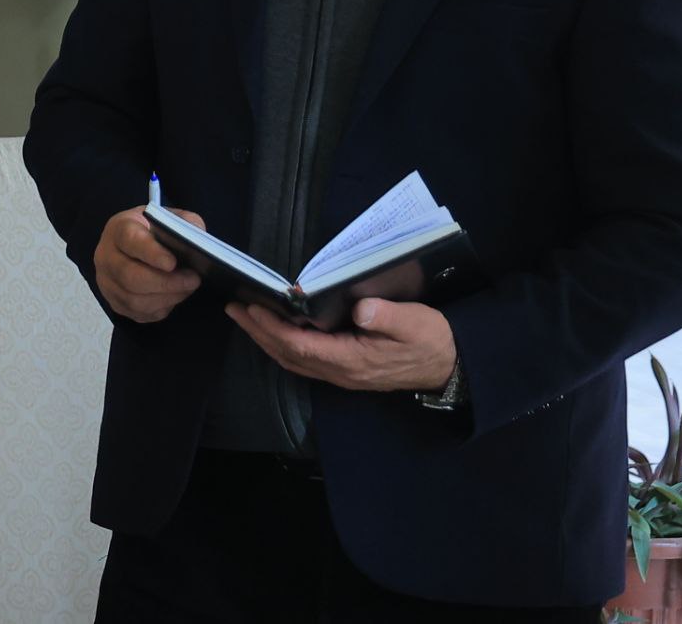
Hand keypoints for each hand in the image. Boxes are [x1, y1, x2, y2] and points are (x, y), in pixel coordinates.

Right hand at [94, 206, 203, 322]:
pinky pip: (139, 313)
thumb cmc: (152, 231)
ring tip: (188, 288)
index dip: (151, 253)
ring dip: (167, 297)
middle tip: (193, 280)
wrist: (132, 246)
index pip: (130, 241)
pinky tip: (175, 296)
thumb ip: (185, 223)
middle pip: (130, 277)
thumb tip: (200, 242)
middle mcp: (106, 256)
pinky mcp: (115, 303)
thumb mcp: (168, 217)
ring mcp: (107, 283)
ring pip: (134, 299)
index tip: (173, 263)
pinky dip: (161, 307)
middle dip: (166, 282)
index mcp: (118, 229)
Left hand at [225, 298, 457, 393]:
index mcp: (352, 360)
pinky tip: (274, 332)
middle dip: (258, 332)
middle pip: (288, 355)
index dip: (274, 328)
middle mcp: (340, 371)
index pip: (301, 346)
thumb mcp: (415, 323)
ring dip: (266, 339)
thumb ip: (387, 316)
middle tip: (234, 309)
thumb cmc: (431, 341)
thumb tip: (360, 310)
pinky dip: (283, 345)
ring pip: (292, 360)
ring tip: (245, 317)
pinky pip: (304, 361)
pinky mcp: (344, 370)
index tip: (253, 308)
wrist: (448, 368)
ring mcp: (341, 374)